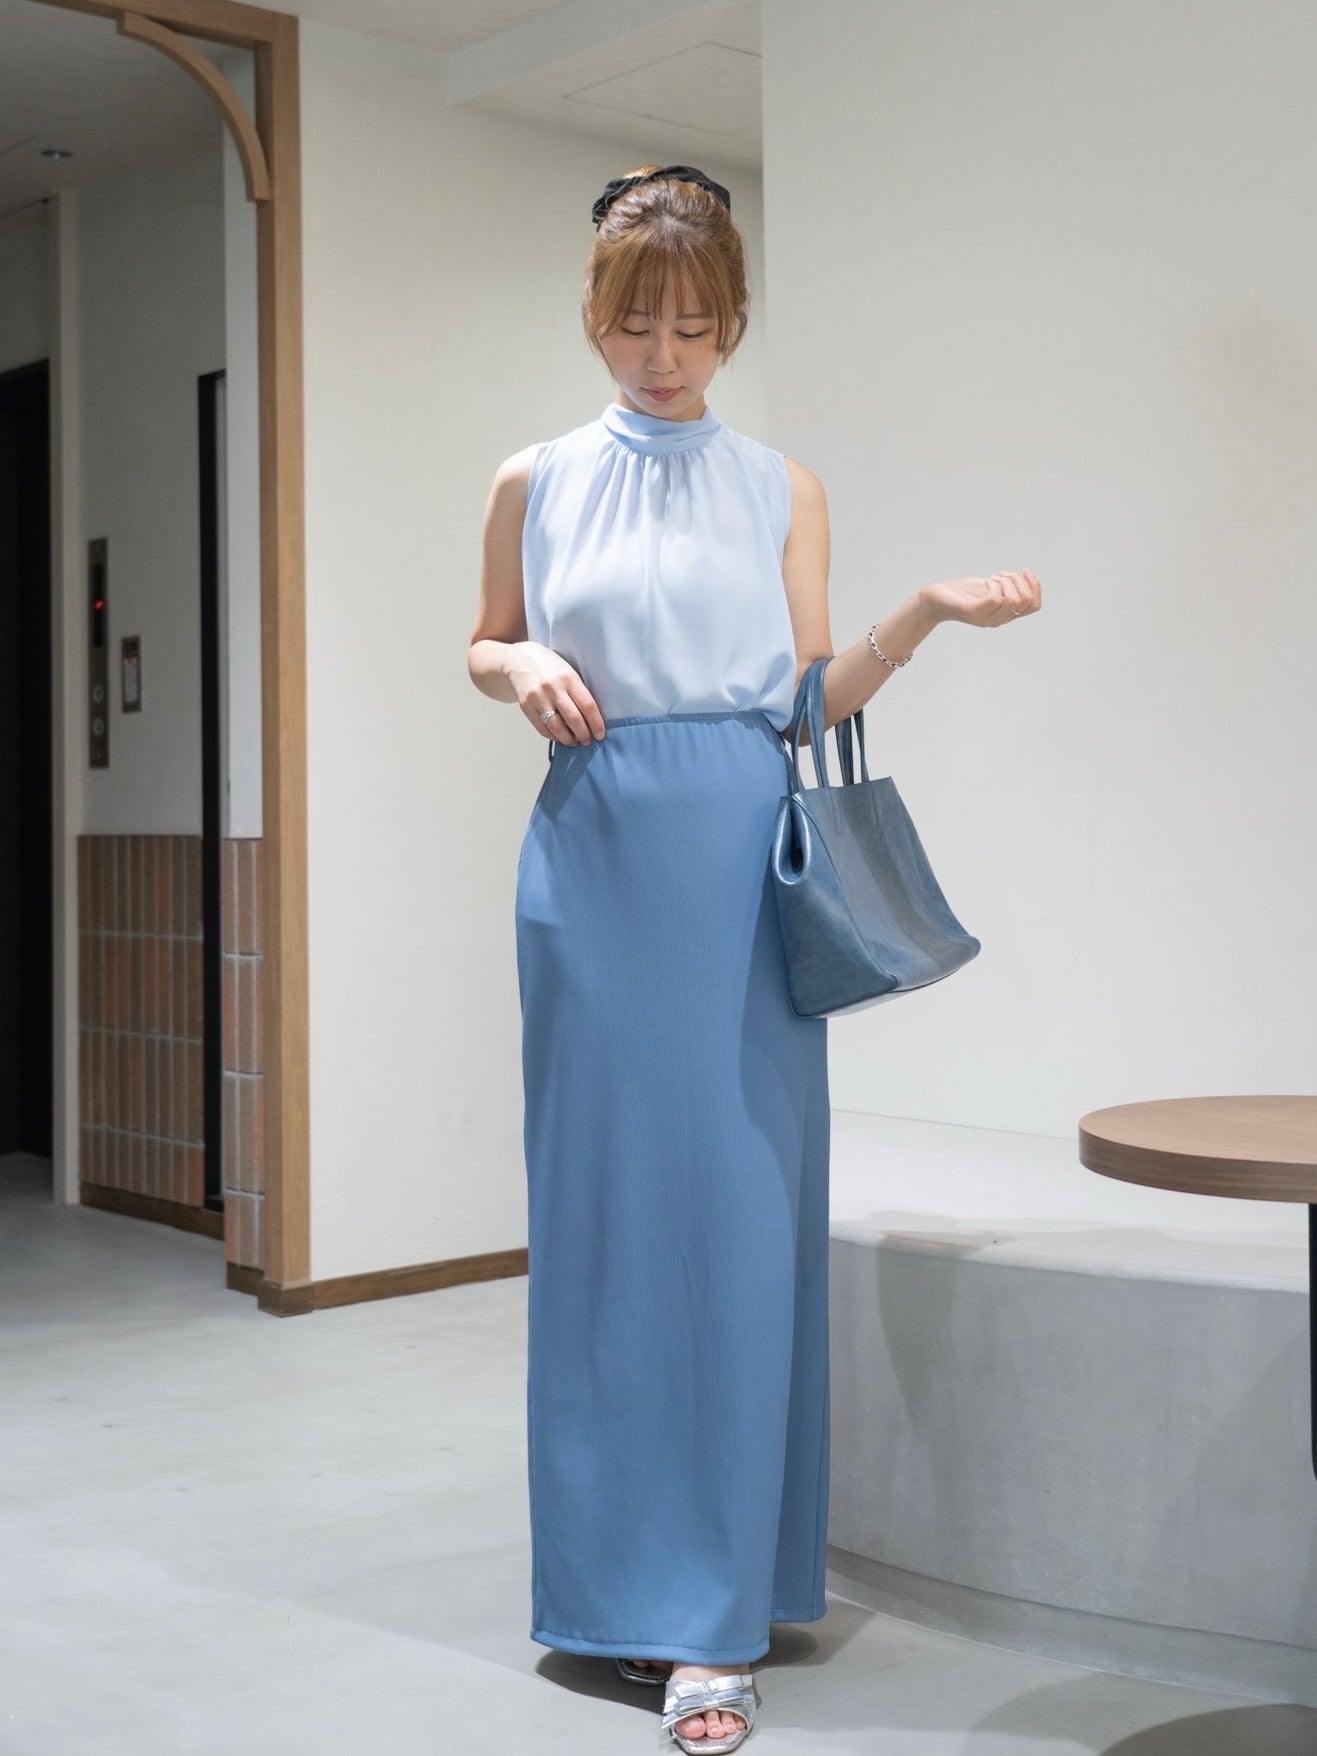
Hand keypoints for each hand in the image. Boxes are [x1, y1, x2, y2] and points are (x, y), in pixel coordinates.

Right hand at [503, 642, 605, 743]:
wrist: (519, 658)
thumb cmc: (547, 665)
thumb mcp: (568, 671)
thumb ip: (578, 691)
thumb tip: (590, 717)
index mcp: (568, 677)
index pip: (588, 706)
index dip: (596, 724)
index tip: (600, 734)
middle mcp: (553, 688)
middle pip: (573, 719)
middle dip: (583, 735)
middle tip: (587, 741)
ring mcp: (538, 697)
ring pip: (557, 727)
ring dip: (568, 739)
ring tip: (573, 741)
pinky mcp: (526, 705)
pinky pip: (542, 727)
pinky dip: (552, 736)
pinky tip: (558, 736)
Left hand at [919, 570, 1041, 627]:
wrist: (934, 600)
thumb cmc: (962, 592)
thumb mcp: (989, 587)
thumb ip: (1006, 587)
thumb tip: (1027, 576)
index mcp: (1005, 614)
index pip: (1034, 606)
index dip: (1035, 586)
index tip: (1024, 571)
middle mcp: (998, 620)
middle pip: (1026, 601)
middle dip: (1019, 581)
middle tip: (1002, 574)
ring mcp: (986, 619)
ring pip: (1013, 599)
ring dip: (1005, 581)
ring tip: (991, 578)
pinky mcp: (973, 613)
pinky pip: (995, 599)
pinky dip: (994, 585)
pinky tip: (985, 582)